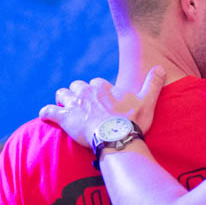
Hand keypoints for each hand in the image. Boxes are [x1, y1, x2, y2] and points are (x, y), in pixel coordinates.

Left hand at [39, 69, 164, 146]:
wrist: (116, 136)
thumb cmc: (132, 122)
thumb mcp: (147, 101)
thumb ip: (153, 84)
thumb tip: (161, 67)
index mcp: (104, 87)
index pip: (97, 82)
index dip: (98, 90)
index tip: (101, 99)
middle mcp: (87, 92)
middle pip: (78, 86)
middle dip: (78, 92)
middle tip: (81, 103)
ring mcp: (75, 105)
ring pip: (63, 94)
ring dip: (63, 99)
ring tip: (64, 106)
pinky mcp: (65, 118)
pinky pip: (50, 111)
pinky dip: (46, 112)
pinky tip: (44, 115)